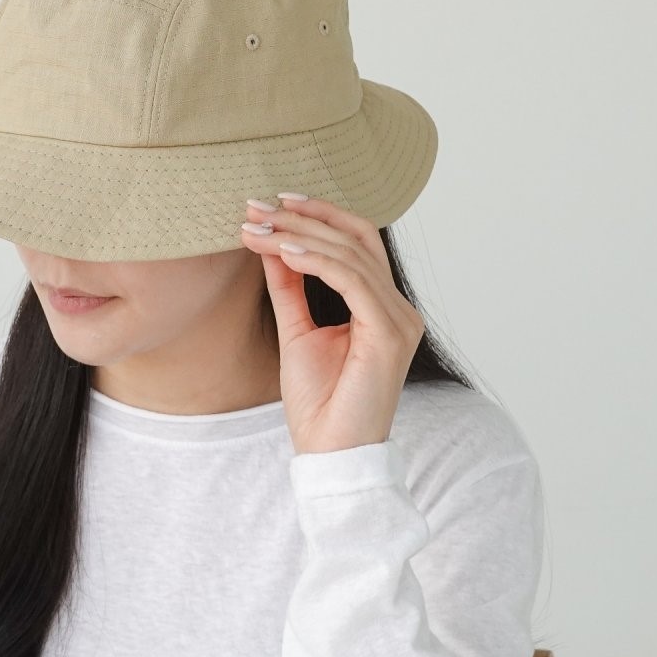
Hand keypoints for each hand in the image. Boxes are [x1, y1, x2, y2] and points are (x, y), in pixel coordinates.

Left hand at [240, 193, 424, 454]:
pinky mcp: (388, 335)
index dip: (318, 214)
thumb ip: (290, 286)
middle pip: (357, 238)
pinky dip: (316, 260)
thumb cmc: (319, 403)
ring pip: (352, 254)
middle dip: (304, 216)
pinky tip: (283, 251)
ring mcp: (398, 321)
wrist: (331, 454)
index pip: (357, 242)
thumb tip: (271, 242)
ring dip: (301, 234)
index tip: (272, 202)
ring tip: (260, 226)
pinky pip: (352, 281)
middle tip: (257, 206)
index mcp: (382, 307)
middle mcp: (398, 309)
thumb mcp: (297, 331)